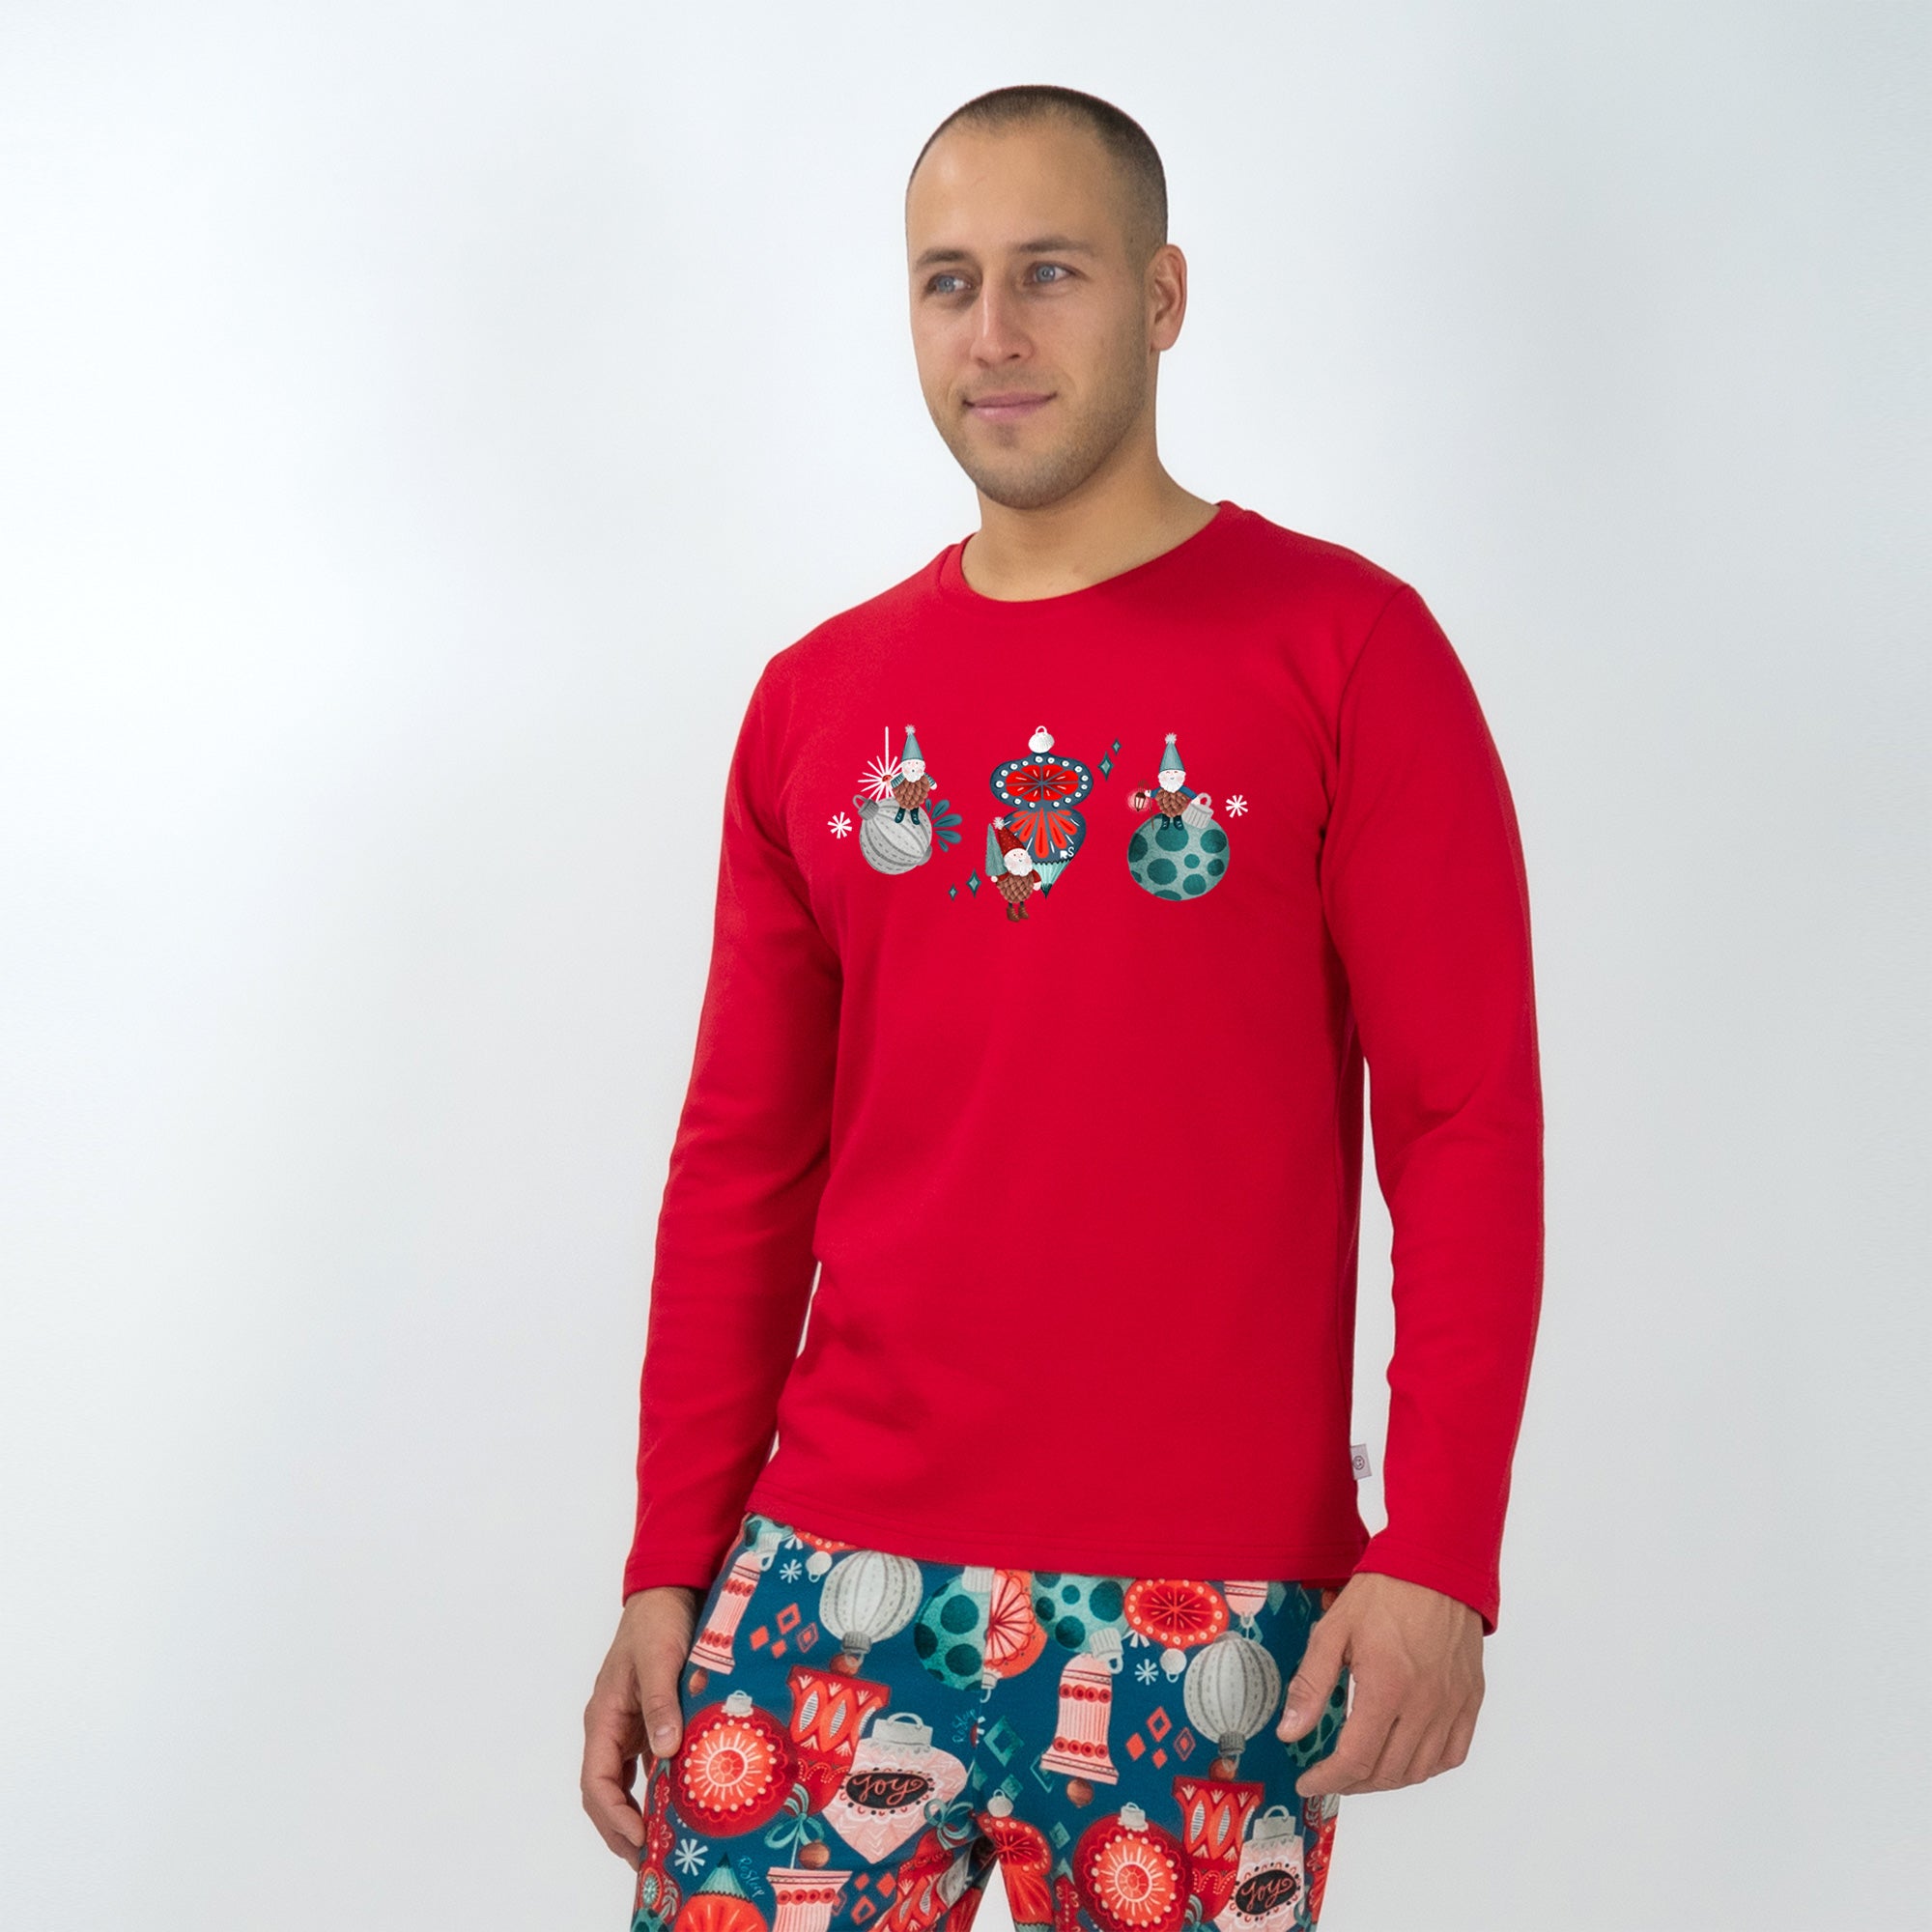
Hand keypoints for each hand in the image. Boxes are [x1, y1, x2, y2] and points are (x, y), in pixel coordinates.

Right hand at [581, 1585, 701, 1864]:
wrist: (668, 1590)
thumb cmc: (658, 1620)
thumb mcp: (659, 1659)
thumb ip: (660, 1703)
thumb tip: (665, 1752)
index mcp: (603, 1718)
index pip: (597, 1782)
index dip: (614, 1816)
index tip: (641, 1838)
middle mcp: (611, 1728)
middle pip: (606, 1793)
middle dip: (623, 1829)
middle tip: (650, 1860)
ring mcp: (630, 1726)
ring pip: (625, 1784)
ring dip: (640, 1815)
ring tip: (664, 1846)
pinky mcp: (650, 1721)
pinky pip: (648, 1766)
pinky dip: (658, 1790)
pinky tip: (680, 1806)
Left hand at [1277, 1572, 1483, 1795]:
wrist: (1436, 1565)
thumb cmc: (1385, 1591)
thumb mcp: (1334, 1630)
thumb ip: (1310, 1683)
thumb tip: (1289, 1731)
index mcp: (1388, 1687)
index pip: (1356, 1758)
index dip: (1328, 1780)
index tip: (1308, 1781)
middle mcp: (1425, 1704)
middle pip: (1387, 1771)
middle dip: (1352, 1782)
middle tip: (1330, 1774)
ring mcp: (1452, 1705)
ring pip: (1420, 1770)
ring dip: (1386, 1779)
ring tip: (1361, 1769)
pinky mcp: (1470, 1699)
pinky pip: (1453, 1754)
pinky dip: (1426, 1767)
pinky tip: (1405, 1757)